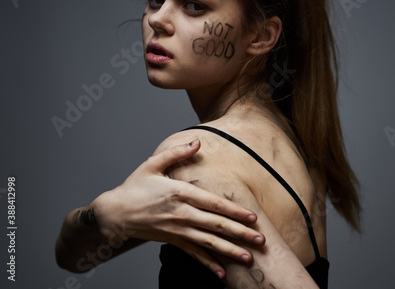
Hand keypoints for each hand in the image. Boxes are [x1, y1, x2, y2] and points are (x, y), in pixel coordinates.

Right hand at [90, 139, 264, 277]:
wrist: (114, 213)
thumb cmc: (135, 187)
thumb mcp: (152, 164)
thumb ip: (176, 152)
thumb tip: (197, 142)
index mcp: (179, 192)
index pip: (213, 203)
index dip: (234, 211)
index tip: (252, 217)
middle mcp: (181, 213)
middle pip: (215, 225)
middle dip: (240, 233)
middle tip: (261, 240)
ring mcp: (177, 230)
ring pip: (208, 242)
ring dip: (230, 250)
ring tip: (249, 257)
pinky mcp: (172, 240)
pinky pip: (193, 254)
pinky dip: (208, 264)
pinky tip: (222, 273)